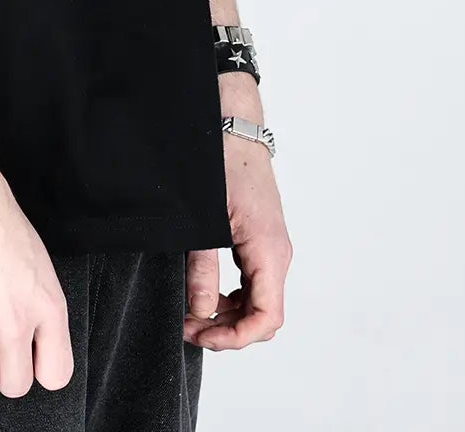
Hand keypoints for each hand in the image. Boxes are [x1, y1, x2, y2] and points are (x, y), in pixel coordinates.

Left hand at [183, 136, 291, 349]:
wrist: (232, 125)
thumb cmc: (222, 162)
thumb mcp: (205, 219)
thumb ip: (202, 268)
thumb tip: (200, 312)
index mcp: (268, 251)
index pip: (267, 318)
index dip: (234, 337)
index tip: (200, 335)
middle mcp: (276, 253)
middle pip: (263, 315)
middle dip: (227, 329)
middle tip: (188, 326)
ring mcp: (271, 246)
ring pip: (258, 300)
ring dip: (228, 314)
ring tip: (192, 311)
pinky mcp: (260, 238)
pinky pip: (253, 281)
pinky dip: (232, 295)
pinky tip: (205, 290)